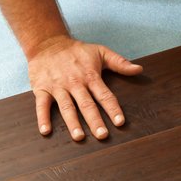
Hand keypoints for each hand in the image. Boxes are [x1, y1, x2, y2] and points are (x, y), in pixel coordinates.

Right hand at [27, 36, 142, 140]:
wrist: (47, 43)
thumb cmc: (77, 51)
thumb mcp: (100, 52)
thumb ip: (120, 62)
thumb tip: (139, 69)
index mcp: (90, 76)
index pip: (104, 95)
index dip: (113, 108)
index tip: (120, 122)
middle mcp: (75, 83)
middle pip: (86, 104)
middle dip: (95, 120)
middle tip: (102, 135)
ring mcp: (57, 86)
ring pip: (66, 107)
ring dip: (72, 122)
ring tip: (79, 137)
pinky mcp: (42, 89)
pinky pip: (41, 105)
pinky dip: (42, 118)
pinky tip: (45, 131)